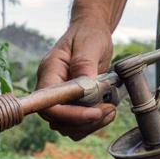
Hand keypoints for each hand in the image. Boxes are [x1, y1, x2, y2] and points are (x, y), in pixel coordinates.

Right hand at [36, 20, 114, 139]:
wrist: (92, 32)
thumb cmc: (89, 34)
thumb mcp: (90, 44)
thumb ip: (85, 64)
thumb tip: (85, 86)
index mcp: (49, 72)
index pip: (49, 103)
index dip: (69, 114)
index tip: (94, 112)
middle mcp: (51, 88)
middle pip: (57, 120)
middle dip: (83, 122)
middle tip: (108, 110)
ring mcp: (60, 97)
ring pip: (67, 126)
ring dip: (90, 125)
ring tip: (110, 110)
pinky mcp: (72, 104)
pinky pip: (78, 123)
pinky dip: (93, 123)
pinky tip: (108, 109)